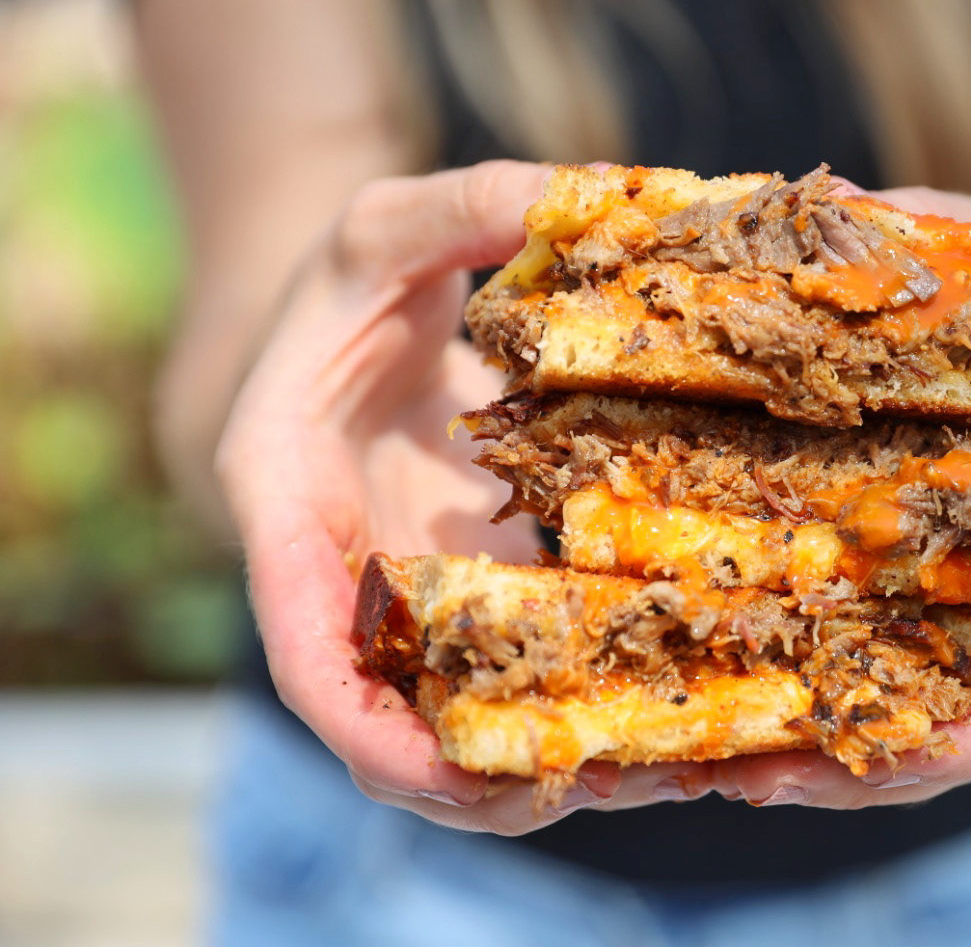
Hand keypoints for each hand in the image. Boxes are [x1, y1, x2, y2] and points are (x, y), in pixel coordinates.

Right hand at [216, 160, 713, 833]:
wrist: (362, 320)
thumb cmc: (351, 281)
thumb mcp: (388, 225)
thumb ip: (466, 207)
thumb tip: (594, 195)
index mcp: (290, 505)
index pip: (303, 645)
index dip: (363, 724)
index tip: (436, 771)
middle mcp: (349, 572)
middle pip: (392, 717)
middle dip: (473, 777)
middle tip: (586, 785)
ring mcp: (417, 591)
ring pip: (464, 711)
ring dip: (545, 760)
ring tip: (653, 771)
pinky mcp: (478, 588)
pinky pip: (522, 663)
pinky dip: (581, 697)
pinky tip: (671, 708)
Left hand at [711, 188, 970, 808]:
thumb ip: (953, 242)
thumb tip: (828, 207)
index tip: (890, 758)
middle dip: (867, 762)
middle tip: (741, 778)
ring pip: (929, 692)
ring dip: (828, 739)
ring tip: (711, 763)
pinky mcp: (953, 563)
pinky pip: (896, 634)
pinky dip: (827, 668)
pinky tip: (736, 671)